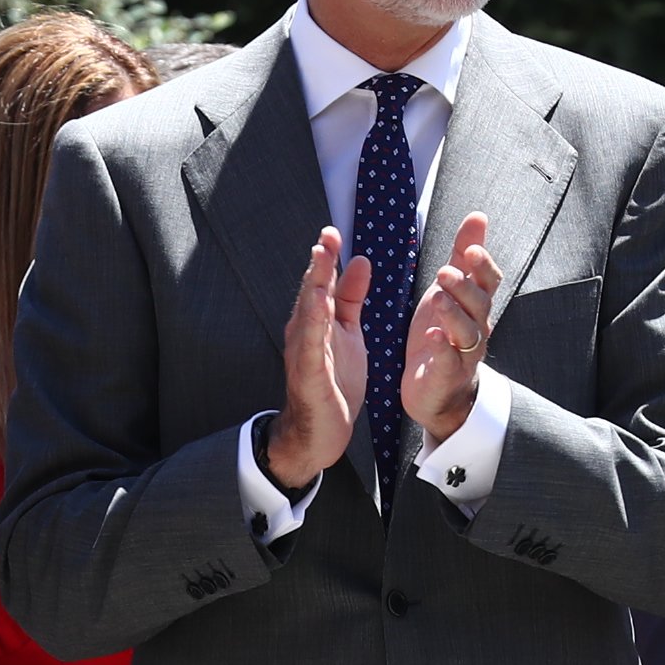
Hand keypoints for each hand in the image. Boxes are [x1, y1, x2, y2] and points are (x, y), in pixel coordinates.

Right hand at [264, 230, 371, 486]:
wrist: (319, 432)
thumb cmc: (332, 382)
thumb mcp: (347, 333)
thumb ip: (350, 298)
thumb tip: (360, 261)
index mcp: (316, 321)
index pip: (321, 283)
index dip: (327, 258)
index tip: (334, 231)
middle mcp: (305, 332)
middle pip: (311, 292)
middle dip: (319, 264)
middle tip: (327, 235)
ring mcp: (304, 352)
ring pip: (308, 313)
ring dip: (314, 286)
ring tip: (321, 260)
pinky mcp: (308, 375)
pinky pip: (311, 346)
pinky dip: (314, 324)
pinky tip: (319, 306)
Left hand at [400, 212, 498, 443]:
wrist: (438, 390)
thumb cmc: (444, 333)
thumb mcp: (450, 290)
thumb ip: (462, 255)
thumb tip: (478, 216)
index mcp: (476, 305)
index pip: (488, 281)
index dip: (482, 265)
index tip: (471, 247)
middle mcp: (477, 327)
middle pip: (479, 303)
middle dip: (465, 286)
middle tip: (444, 271)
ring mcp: (465, 352)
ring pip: (467, 331)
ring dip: (453, 313)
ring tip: (438, 298)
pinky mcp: (448, 374)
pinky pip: (450, 361)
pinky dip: (443, 347)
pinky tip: (433, 336)